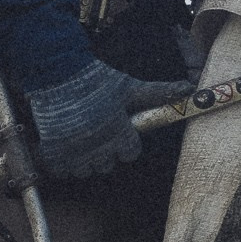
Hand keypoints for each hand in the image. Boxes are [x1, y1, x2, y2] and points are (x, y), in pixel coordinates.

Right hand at [26, 61, 190, 177]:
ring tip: (80, 142)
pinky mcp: (52, 151)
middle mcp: (98, 145)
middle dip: (105, 154)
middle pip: (107, 166)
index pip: (130, 154)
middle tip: (97, 135)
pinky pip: (62, 171)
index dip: (125, 145)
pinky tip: (64, 146)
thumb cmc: (96, 77)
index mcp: (119, 131)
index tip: (118, 133)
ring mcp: (74, 150)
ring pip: (85, 171)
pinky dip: (63, 164)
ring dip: (84, 161)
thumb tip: (188, 88)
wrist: (57, 70)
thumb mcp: (129, 86)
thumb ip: (158, 93)